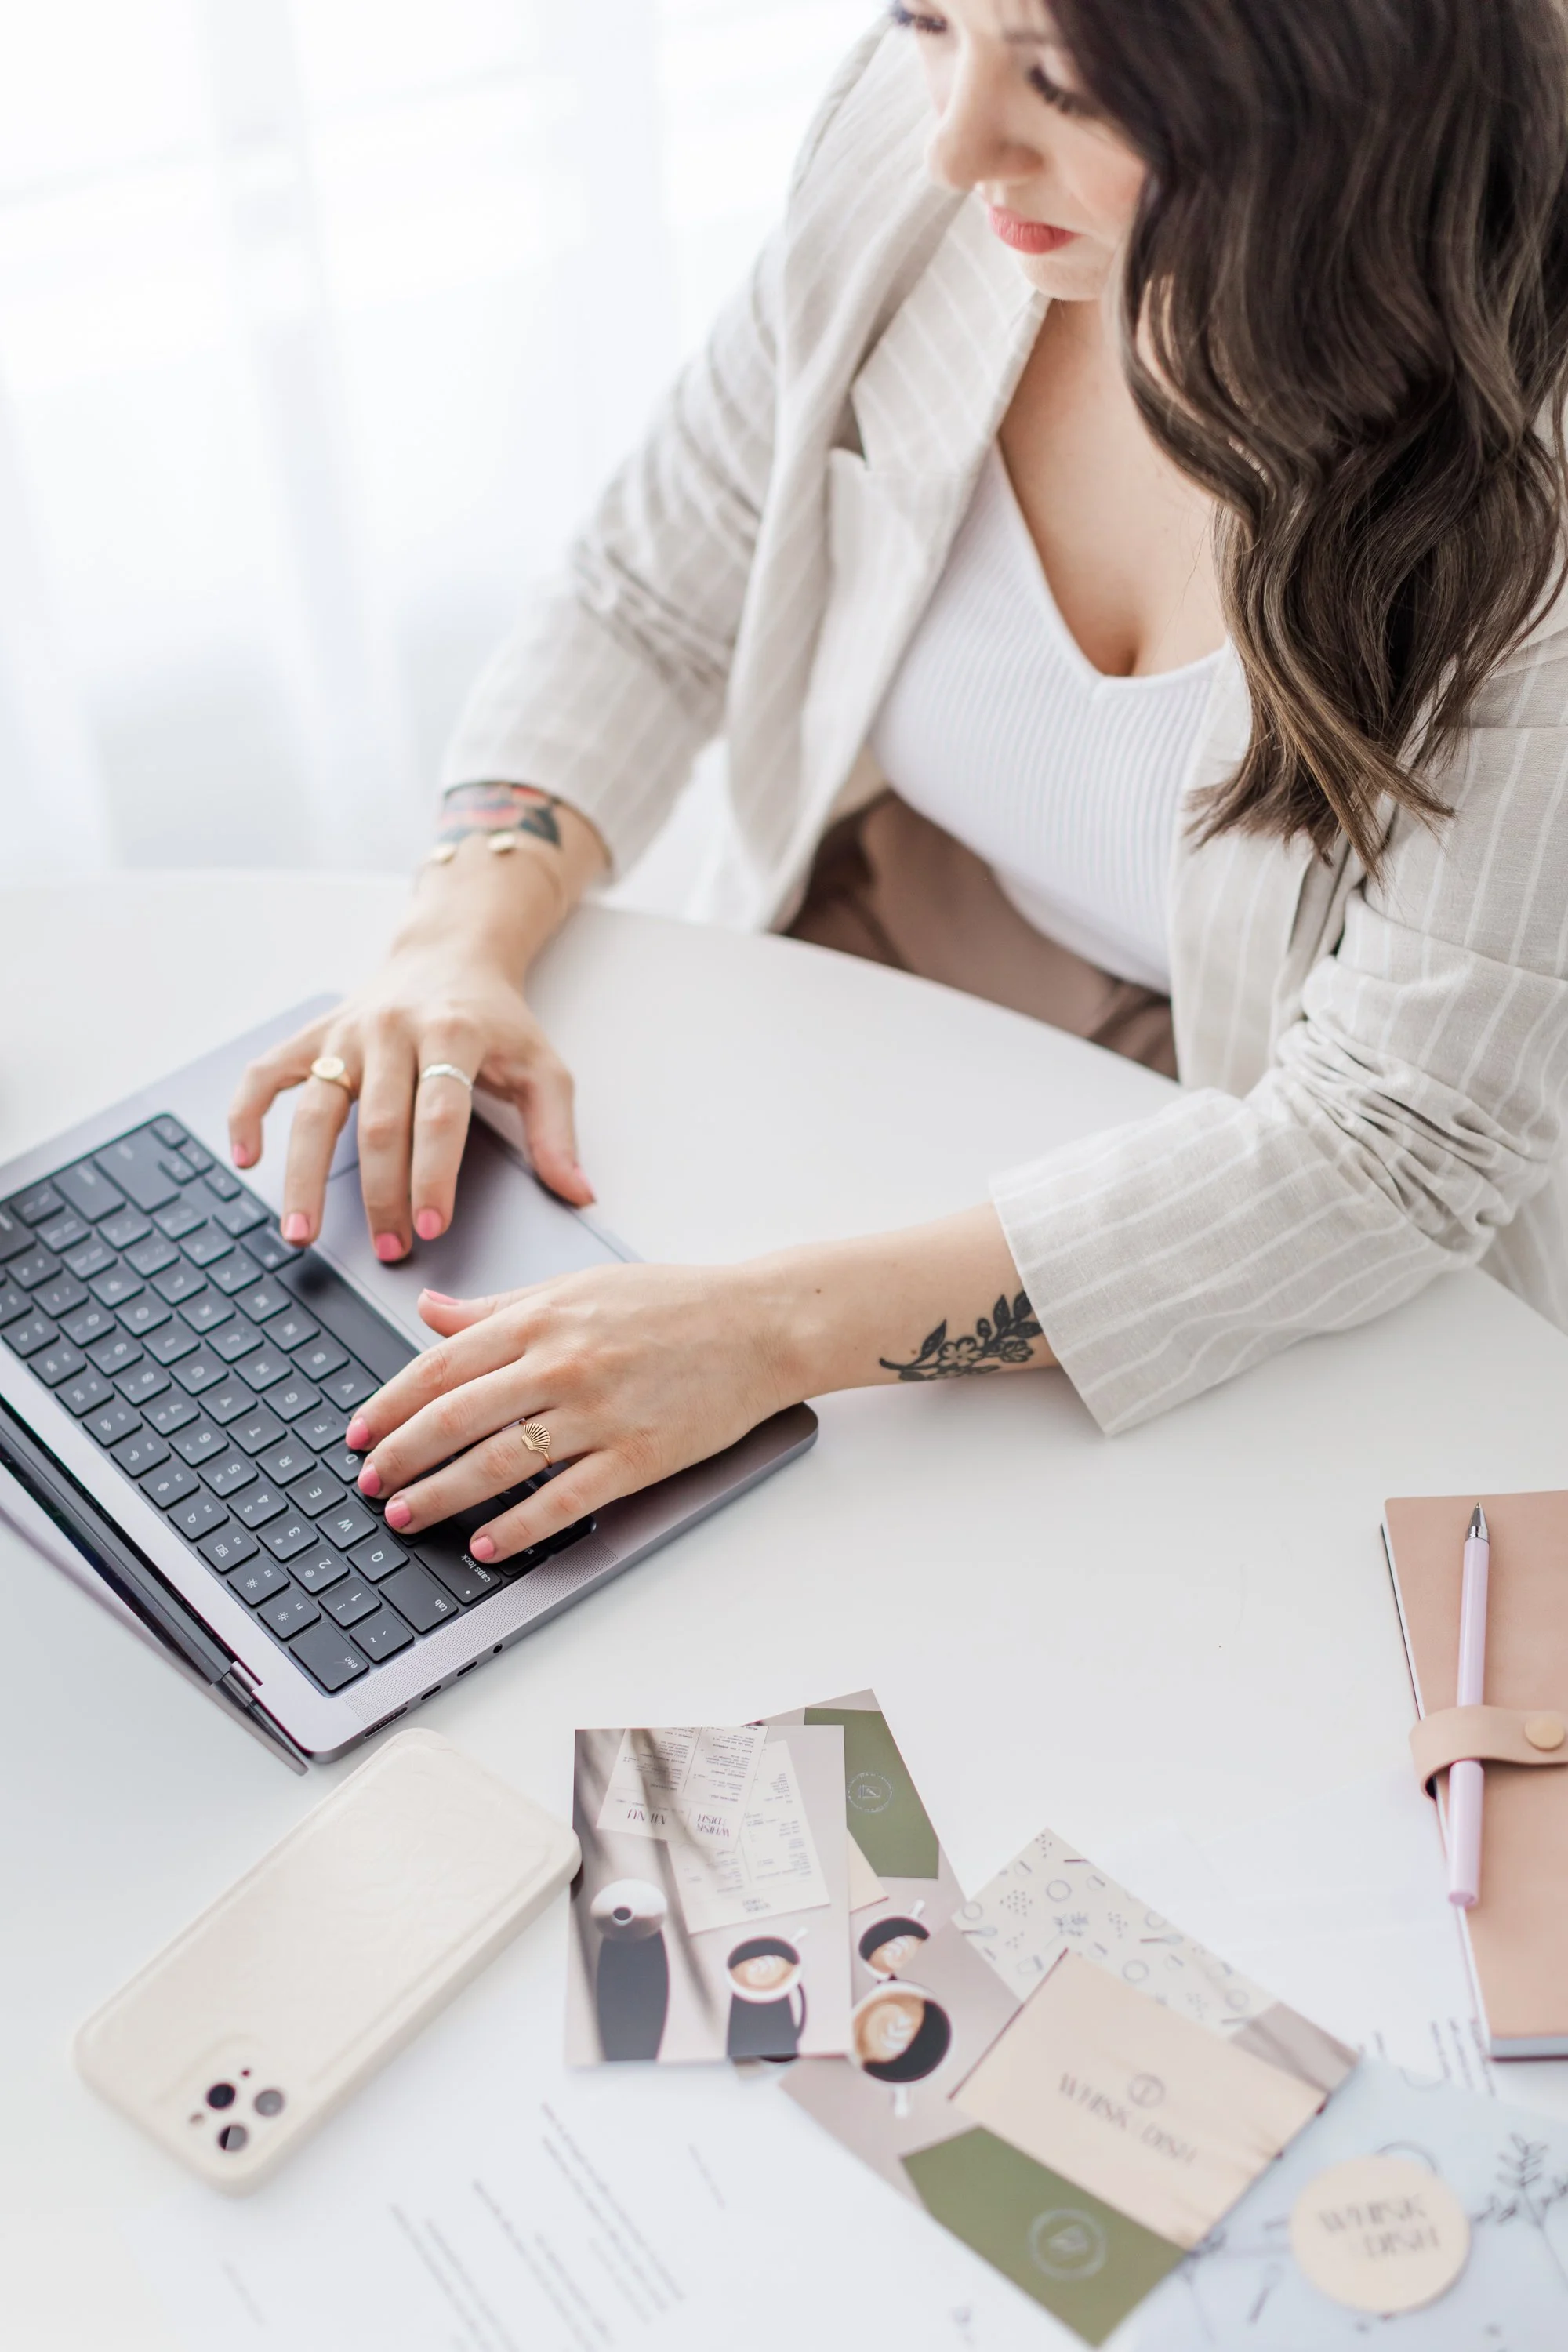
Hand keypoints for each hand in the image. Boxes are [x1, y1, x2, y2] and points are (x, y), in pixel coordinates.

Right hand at [227, 942, 592, 1259]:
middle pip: (379, 1123)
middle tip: (388, 1249)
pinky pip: (266, 1074)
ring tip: (301, 1233)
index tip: (433, 1227)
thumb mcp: (541, 1065)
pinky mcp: (312, 1035)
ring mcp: (345, 1033)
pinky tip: (248, 1160)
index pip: (439, 1115)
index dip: (434, 1174)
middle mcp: (393, 1030)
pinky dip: (247, 1113)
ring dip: (304, 1176)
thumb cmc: (496, 1020)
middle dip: (381, 1193)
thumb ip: (557, 1131)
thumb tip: (578, 1194)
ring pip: (315, 1109)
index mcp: (452, 1034)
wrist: (449, 952)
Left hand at [346, 1263, 796, 1560]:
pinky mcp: (637, 1455)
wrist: (759, 1324)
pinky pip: (563, 1498)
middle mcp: (561, 1363)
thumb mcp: (574, 1288)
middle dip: (401, 1456)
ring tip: (407, 1516)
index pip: (440, 1366)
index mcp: (540, 1319)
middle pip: (455, 1418)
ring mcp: (599, 1412)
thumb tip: (429, 1311)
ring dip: (442, 1496)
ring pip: (498, 1463)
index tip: (359, 1433)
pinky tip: (487, 1545)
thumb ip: (497, 1306)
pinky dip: (518, 1527)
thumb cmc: (670, 1304)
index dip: (389, 1404)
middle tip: (369, 1484)